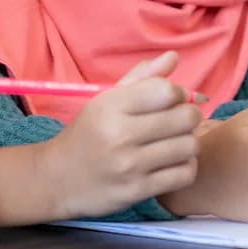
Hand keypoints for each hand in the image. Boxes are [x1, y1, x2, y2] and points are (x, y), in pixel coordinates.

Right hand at [42, 51, 201, 219]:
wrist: (58, 178)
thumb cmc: (88, 133)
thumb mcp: (106, 99)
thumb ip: (142, 77)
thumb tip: (173, 57)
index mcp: (111, 106)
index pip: (166, 91)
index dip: (177, 92)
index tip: (170, 100)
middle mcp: (120, 135)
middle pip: (185, 118)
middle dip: (189, 116)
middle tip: (178, 121)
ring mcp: (129, 166)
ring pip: (189, 146)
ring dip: (188, 142)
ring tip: (174, 142)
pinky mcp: (137, 191)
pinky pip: (185, 174)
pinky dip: (186, 166)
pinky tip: (172, 163)